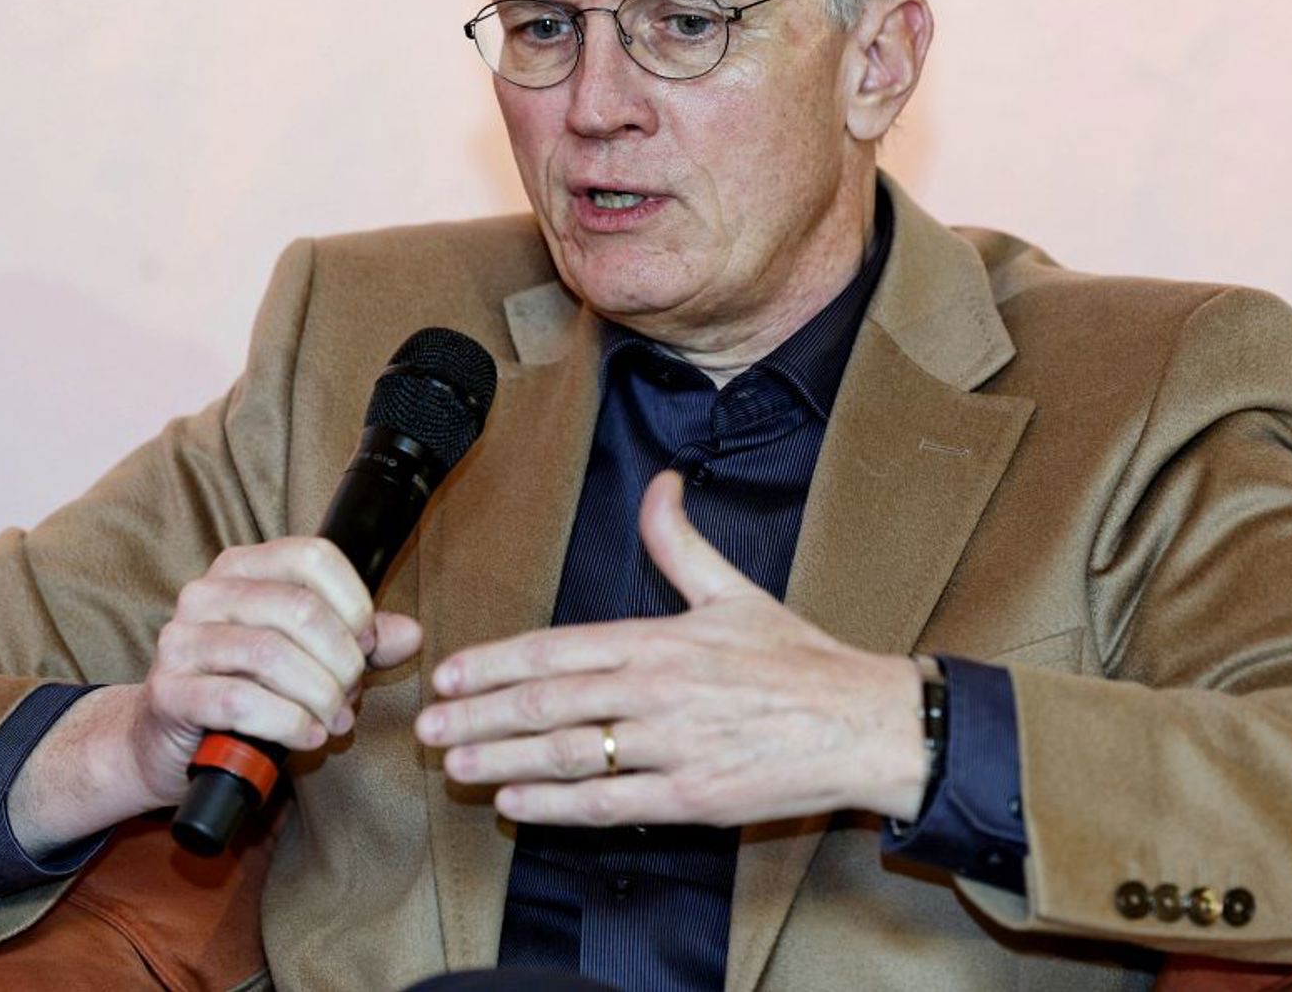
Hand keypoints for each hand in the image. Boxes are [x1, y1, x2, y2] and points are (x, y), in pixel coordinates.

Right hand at [8, 536, 422, 854]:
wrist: (166, 741)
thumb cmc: (246, 690)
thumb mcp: (309, 658)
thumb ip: (359, 642)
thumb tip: (410, 634)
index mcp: (243, 567)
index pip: (314, 558)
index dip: (355, 603)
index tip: (368, 646)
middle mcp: (206, 593)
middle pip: (299, 609)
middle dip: (341, 660)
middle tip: (351, 696)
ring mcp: (180, 640)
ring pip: (271, 654)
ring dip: (319, 695)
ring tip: (334, 721)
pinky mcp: (168, 691)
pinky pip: (239, 700)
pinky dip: (287, 721)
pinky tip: (307, 735)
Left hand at [414, 471, 927, 827]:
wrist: (863, 723)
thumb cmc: (800, 662)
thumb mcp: (736, 592)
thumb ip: (681, 542)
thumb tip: (661, 485)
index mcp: (661, 640)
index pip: (559, 649)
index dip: (498, 662)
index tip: (452, 672)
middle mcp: (659, 691)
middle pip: (550, 703)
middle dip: (481, 714)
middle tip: (429, 725)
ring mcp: (674, 746)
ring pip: (570, 754)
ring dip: (505, 760)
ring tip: (457, 765)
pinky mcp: (693, 797)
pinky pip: (611, 805)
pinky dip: (558, 806)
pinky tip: (518, 804)